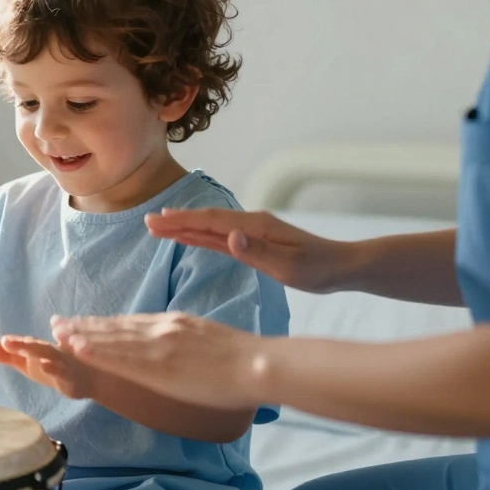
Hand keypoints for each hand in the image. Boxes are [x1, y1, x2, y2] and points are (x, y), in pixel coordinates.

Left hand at [0, 335, 96, 399]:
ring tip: (26, 353)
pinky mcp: (71, 377)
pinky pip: (64, 373)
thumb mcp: (24, 362)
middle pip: (34, 346)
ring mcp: (61, 363)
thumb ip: (2, 354)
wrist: (87, 379)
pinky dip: (56, 369)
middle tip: (5, 341)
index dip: (11, 342)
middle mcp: (48, 351)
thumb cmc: (52, 366)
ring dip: (38, 352)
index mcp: (36, 347)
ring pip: (50, 356)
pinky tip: (47, 366)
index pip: (22, 343)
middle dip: (21, 344)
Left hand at [50, 313, 266, 410]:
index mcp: (176, 324)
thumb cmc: (246, 361)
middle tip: (58, 323)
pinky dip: (96, 351)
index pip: (132, 323)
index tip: (84, 322)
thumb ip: (190, 342)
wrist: (258, 365)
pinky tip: (76, 348)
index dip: (104, 323)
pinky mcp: (158, 365)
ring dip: (81, 336)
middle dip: (84, 326)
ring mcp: (158, 345)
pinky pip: (119, 357)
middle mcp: (162, 328)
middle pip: (115, 327)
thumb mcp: (211, 341)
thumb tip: (184, 349)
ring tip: (57, 333)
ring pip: (111, 339)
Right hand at [145, 208, 350, 293]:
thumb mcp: (289, 265)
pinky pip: (220, 239)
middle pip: (206, 221)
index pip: (212, 222)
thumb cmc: (318, 268)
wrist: (342, 267)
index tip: (158, 221)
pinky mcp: (253, 243)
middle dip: (177, 221)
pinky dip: (200, 236)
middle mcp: (250, 225)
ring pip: (210, 229)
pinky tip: (188, 237)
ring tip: (159, 227)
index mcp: (255, 226)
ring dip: (185, 227)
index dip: (183, 221)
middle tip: (147, 222)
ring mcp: (251, 233)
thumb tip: (229, 237)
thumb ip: (258, 251)